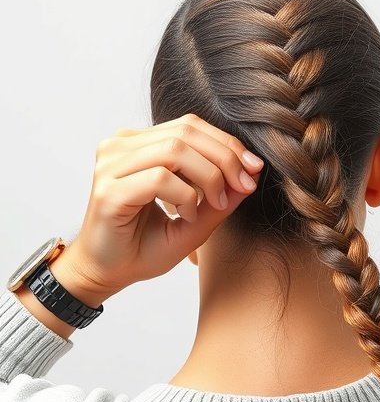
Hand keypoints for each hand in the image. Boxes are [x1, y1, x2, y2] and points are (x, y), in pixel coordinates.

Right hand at [62, 113, 264, 300]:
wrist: (104, 276)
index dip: (226, 143)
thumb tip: (252, 174)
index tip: (254, 169)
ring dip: (207, 177)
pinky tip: (187, 215)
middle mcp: (120, 146)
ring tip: (213, 206)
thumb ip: (219, 197)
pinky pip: (160, 177)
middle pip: (186, 131)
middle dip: (225, 157)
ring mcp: (111, 165)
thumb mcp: (192, 220)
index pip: (190, 126)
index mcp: (137, 143)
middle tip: (244, 185)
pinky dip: (185, 196)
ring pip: (175, 149)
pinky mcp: (109, 189)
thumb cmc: (142, 246)